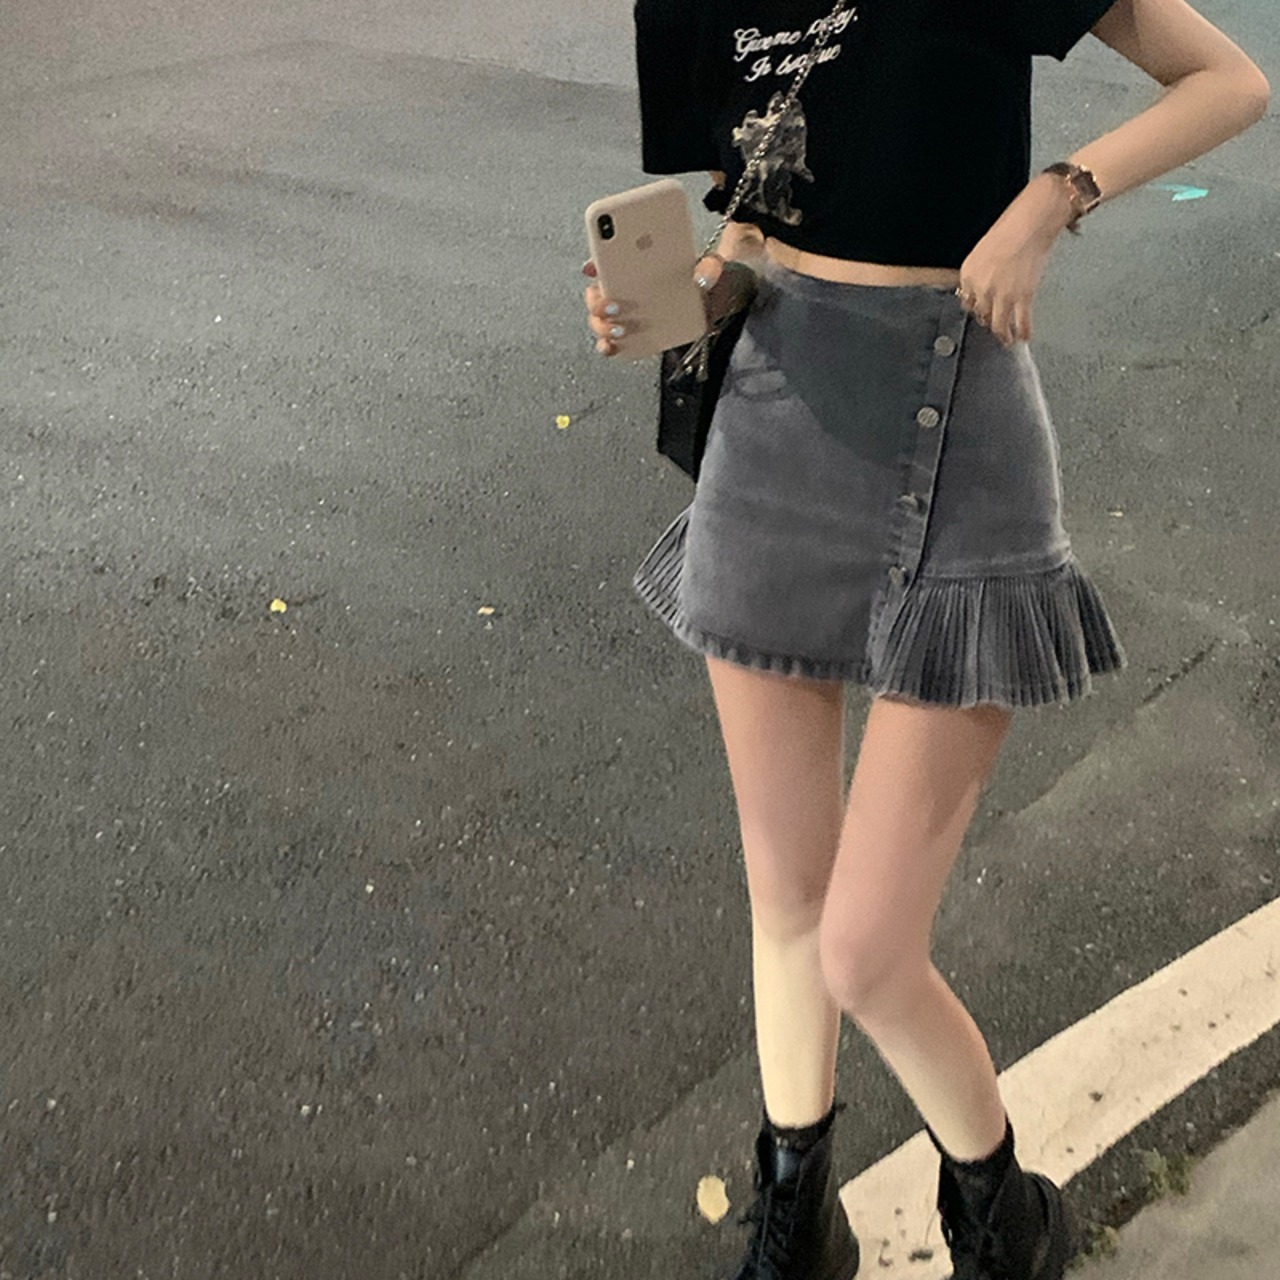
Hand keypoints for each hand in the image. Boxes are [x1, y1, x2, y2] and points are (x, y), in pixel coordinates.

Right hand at [581, 254, 752, 356]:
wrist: (713, 304)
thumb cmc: (701, 280)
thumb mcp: (710, 266)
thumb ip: (710, 267)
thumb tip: (701, 278)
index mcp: (635, 267)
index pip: (606, 262)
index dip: (595, 264)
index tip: (593, 268)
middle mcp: (625, 290)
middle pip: (596, 296)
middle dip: (598, 302)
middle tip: (614, 306)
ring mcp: (627, 315)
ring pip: (600, 321)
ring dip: (603, 326)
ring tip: (619, 330)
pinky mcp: (633, 336)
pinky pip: (612, 343)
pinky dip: (608, 346)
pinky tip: (613, 346)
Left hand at [955, 178, 1066, 347]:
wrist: (1031, 221)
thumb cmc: (1010, 228)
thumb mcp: (983, 250)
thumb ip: (980, 272)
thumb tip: (984, 289)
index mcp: (969, 275)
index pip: (967, 301)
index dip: (976, 309)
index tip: (981, 314)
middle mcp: (982, 289)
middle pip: (982, 315)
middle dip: (989, 322)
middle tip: (996, 328)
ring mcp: (1002, 296)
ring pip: (999, 325)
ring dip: (1003, 335)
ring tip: (1007, 341)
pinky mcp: (1022, 297)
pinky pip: (1021, 322)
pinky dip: (1023, 332)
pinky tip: (1024, 337)